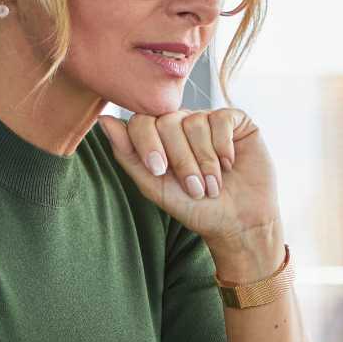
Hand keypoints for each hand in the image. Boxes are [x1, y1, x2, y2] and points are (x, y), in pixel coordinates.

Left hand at [95, 106, 280, 243]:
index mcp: (159, 136)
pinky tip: (229, 164)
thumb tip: (103, 120)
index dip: (149, 145)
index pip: (142, 121)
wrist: (238, 223)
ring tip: (213, 184)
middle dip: (180, 159)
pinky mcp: (236, 121)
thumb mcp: (155, 186)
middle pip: (168, 121)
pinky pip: (221, 119)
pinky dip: (223, 146)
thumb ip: (128, 155)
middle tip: (194, 187)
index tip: (160, 172)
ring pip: (196, 122)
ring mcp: (209, 120)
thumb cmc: (195, 208)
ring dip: (205, 160)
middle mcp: (183, 123)